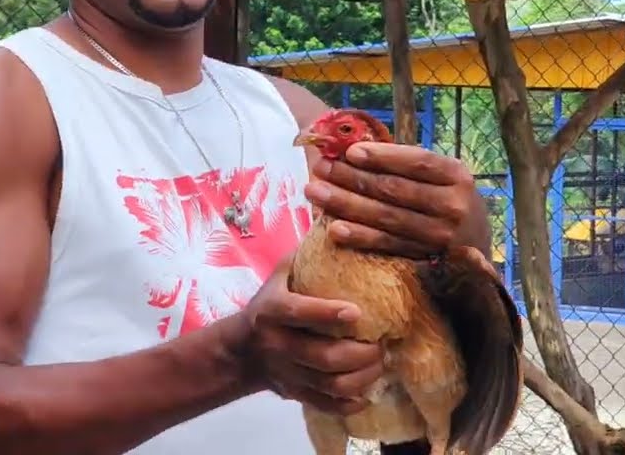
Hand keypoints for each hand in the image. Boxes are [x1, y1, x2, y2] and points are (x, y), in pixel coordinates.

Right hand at [237, 259, 383, 414]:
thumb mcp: (279, 275)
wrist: (242, 351)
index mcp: (272, 312)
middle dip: (361, 353)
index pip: (299, 313)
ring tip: (381, 363)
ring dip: (363, 377)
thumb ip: (305, 254)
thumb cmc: (270, 305)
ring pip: (331, 384)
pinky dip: (351, 402)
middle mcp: (278, 345)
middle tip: (383, 344)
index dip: (327, 313)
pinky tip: (368, 391)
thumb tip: (337, 220)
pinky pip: (328, 405)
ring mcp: (287, 373)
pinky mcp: (296, 394)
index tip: (357, 311)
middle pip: (324, 357)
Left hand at [303, 141, 482, 258]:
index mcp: (457, 175)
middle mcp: (453, 205)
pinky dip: (359, 237)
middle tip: (321, 168)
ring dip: (346, 204)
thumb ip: (408, 164)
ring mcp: (440, 235)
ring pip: (386, 217)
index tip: (350, 151)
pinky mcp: (427, 258)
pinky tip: (334, 228)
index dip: (383, 156)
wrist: (478, 247)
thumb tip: (353, 147)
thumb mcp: (443, 176)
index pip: (417, 162)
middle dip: (352, 177)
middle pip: (395, 189)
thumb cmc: (448, 200)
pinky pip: (387, 245)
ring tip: (316, 193)